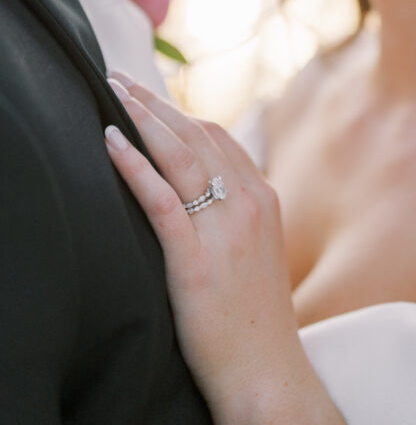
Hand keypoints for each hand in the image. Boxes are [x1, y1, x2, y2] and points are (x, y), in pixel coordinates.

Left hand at [104, 74, 343, 424]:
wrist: (268, 371)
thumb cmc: (256, 316)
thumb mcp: (259, 249)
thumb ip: (238, 210)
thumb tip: (207, 183)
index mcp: (264, 197)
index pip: (217, 136)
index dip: (179, 110)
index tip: (148, 93)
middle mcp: (249, 204)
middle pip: (196, 135)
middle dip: (154, 103)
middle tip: (119, 80)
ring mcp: (225, 231)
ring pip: (179, 156)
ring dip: (142, 118)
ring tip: (112, 96)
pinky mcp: (198, 261)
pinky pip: (161, 201)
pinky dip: (134, 166)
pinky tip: (111, 144)